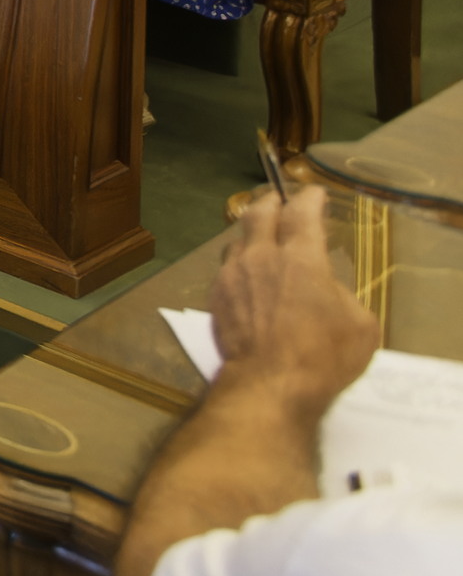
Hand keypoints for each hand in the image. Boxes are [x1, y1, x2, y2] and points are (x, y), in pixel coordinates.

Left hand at [206, 181, 377, 415]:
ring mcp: (233, 275)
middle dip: (272, 201)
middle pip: (260, 214)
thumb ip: (341, 293)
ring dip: (252, 234)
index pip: (302, 213)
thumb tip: (324, 288)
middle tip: (279, 199)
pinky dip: (241, 263)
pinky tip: (248, 275)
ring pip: (238, 240)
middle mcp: (261, 257)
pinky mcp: (217, 296)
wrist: (270, 382)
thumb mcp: (359, 324)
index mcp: (301, 258)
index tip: (314, 193)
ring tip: (261, 238)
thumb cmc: (323, 355)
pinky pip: (228, 268)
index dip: (309, 198)